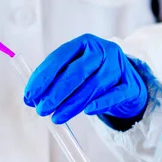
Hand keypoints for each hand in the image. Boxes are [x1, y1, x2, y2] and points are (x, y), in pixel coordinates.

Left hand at [24, 34, 147, 125]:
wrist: (127, 83)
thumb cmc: (94, 77)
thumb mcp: (74, 71)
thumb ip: (54, 81)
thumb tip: (30, 99)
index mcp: (84, 43)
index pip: (60, 58)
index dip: (43, 78)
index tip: (30, 96)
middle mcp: (103, 51)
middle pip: (77, 72)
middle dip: (56, 93)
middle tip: (42, 109)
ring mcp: (119, 67)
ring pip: (94, 86)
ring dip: (72, 104)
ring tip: (57, 117)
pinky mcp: (131, 85)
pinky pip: (115, 95)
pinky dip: (100, 103)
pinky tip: (87, 112)